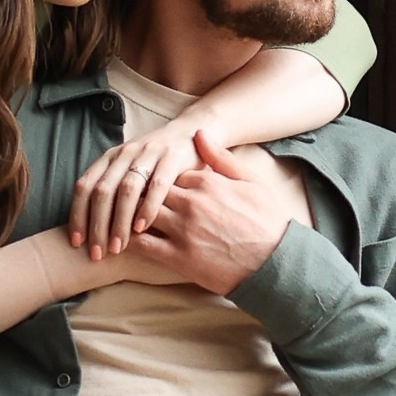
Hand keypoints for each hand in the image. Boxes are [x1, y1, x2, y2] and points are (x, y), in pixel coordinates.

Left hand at [67, 115, 212, 258]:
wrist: (191, 132)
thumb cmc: (156, 162)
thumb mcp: (130, 169)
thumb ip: (112, 189)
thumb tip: (88, 224)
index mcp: (110, 157)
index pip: (84, 186)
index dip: (77, 215)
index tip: (76, 243)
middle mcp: (125, 153)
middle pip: (103, 191)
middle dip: (97, 225)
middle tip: (97, 253)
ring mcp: (149, 153)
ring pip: (127, 189)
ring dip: (120, 221)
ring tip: (118, 247)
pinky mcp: (172, 158)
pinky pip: (157, 185)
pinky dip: (147, 207)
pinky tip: (142, 228)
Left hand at [126, 132, 293, 296]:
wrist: (276, 263)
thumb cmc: (267, 221)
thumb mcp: (250, 181)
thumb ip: (221, 157)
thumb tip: (199, 133)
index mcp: (206, 182)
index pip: (169, 174)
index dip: (161, 180)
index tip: (154, 184)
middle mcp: (190, 202)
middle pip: (150, 190)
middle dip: (138, 194)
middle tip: (125, 199)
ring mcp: (183, 230)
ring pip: (141, 215)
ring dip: (128, 216)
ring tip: (119, 218)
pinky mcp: (178, 258)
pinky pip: (143, 245)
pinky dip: (130, 240)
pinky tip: (124, 240)